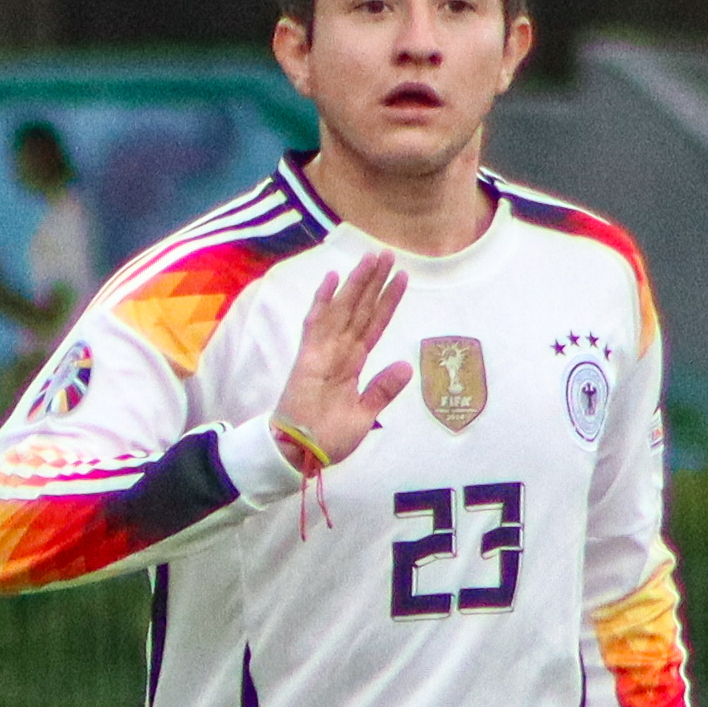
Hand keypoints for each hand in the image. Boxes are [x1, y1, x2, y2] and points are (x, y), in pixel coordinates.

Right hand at [275, 257, 411, 464]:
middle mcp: (340, 352)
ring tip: (371, 258)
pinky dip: (323, 301)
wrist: (301, 453)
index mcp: (353, 364)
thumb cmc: (329, 438)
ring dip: (356, 284)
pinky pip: (316, 324)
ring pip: (343, 310)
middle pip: (360, 310)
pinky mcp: (308, 358)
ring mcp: (323, 352)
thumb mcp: (365, 415)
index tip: (402, 278)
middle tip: (388, 254)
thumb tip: (406, 366)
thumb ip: (382, 390)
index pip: (374, 326)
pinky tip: (331, 278)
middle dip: (374, 282)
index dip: (388, 302)